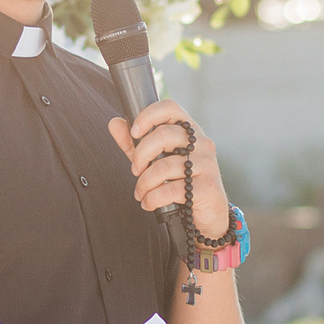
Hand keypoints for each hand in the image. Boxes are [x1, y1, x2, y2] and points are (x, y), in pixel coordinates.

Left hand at [111, 99, 231, 240]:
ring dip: (144, 183)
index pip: (170, 108)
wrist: (208, 215)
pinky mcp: (207, 186)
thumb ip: (135, 144)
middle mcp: (202, 143)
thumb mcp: (155, 161)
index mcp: (190, 131)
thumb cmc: (181, 183)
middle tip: (135, 170)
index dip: (148, 116)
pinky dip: (153, 199)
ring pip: (164, 167)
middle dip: (141, 155)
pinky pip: (171, 189)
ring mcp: (207, 164)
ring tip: (141, 193)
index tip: (134, 132)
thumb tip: (115, 123)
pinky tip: (149, 203)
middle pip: (164, 135)